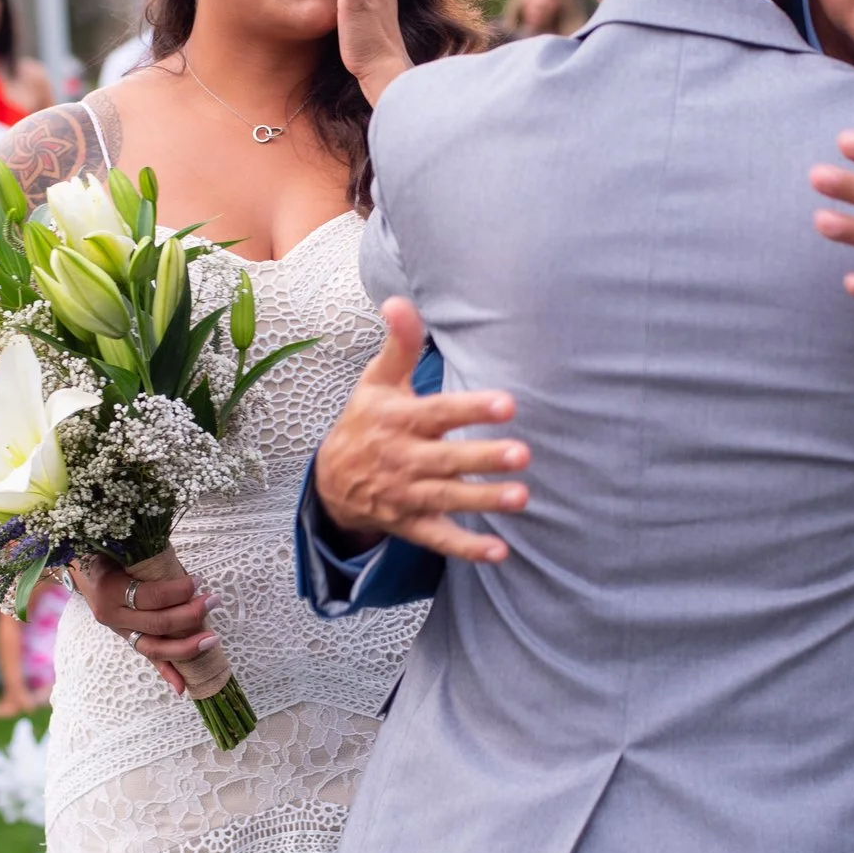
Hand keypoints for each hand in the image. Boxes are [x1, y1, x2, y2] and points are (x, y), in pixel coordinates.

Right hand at [72, 557, 215, 694]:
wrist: (84, 567)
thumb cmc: (110, 551)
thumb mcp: (122, 547)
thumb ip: (149, 555)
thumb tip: (186, 565)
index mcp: (109, 588)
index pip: (150, 597)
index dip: (177, 591)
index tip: (198, 580)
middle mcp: (111, 615)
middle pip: (157, 623)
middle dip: (190, 614)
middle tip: (214, 600)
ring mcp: (119, 630)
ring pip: (154, 648)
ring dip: (186, 647)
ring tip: (212, 638)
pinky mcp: (127, 639)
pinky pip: (148, 658)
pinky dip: (167, 672)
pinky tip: (183, 687)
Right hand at [313, 297, 527, 563]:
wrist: (331, 481)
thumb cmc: (365, 422)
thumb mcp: (377, 381)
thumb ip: (397, 343)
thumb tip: (398, 300)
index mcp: (398, 421)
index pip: (438, 413)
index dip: (471, 409)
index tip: (507, 404)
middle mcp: (403, 458)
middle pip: (447, 459)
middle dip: (483, 458)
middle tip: (522, 453)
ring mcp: (407, 494)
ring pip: (448, 498)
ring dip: (484, 500)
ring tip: (522, 497)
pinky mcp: (411, 523)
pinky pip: (439, 538)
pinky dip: (466, 548)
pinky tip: (499, 552)